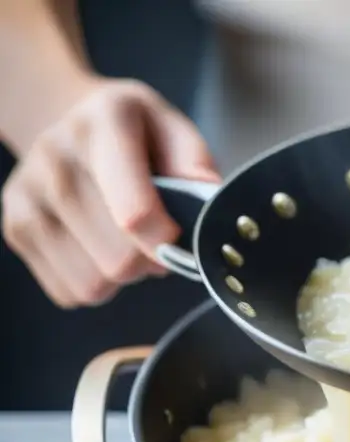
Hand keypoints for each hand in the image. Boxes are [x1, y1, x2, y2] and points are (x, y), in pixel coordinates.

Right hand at [1, 77, 219, 307]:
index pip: (135, 213)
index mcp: (104, 124)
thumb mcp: (173, 129)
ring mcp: (27, 196)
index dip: (167, 241)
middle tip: (156, 239)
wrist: (64, 122)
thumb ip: (196, 163)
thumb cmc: (134, 134)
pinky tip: (99, 249)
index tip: (178, 236)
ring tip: (128, 242)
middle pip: (118, 260)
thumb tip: (211, 200)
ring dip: (123, 277)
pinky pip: (70, 292)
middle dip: (150, 261)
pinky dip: (96, 284)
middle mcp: (55, 158)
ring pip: (93, 283)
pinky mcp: (15, 229)